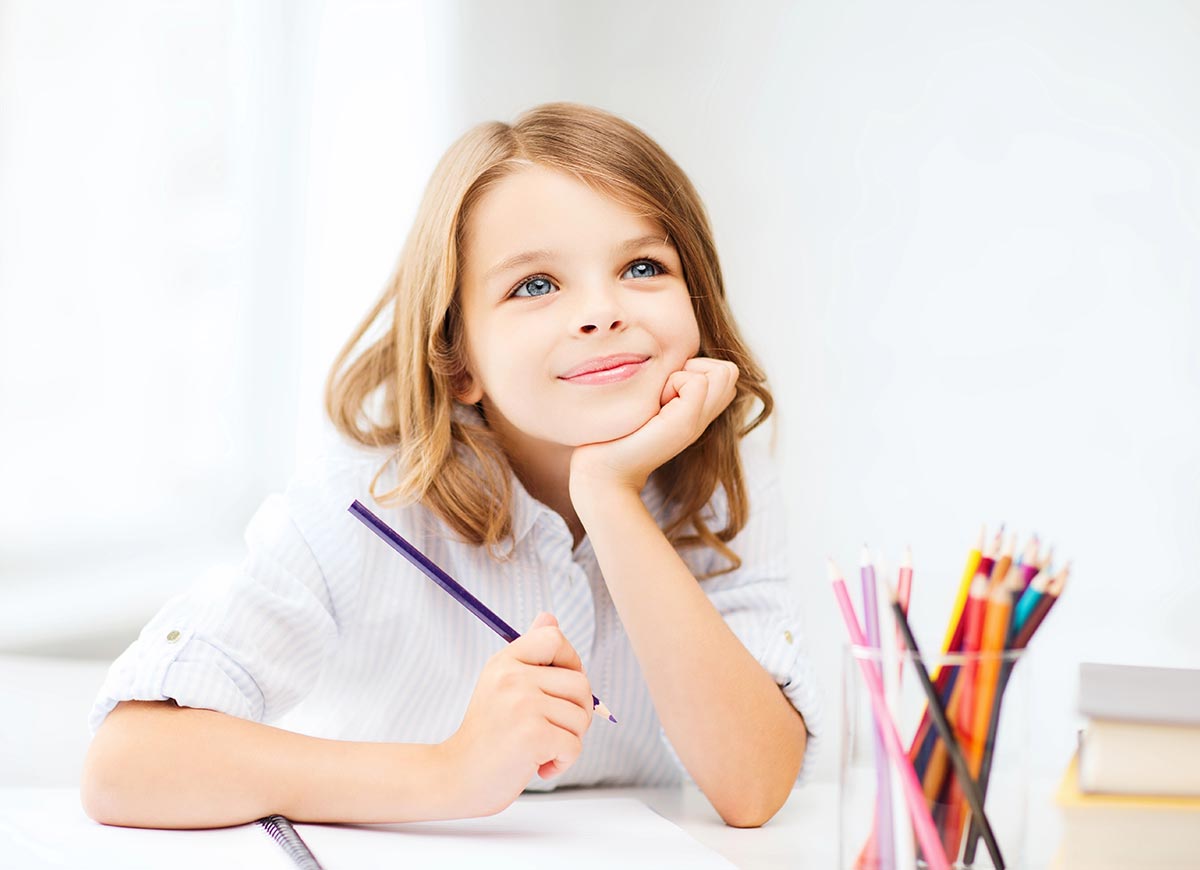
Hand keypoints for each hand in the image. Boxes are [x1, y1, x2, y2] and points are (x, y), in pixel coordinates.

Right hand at [439, 612, 593, 816]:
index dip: (570, 661)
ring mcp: (523, 704)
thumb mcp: (501, 684)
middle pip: (580, 683)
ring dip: (569, 740)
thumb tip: (549, 616)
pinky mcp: (533, 735)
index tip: (560, 688)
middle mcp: (512, 677)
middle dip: (579, 712)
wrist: (456, 778)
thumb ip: (529, 652)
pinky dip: (563, 762)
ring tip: (542, 749)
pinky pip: (574, 745)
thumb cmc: (486, 735)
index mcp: (505, 661)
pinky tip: (540, 767)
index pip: (554, 638)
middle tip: (555, 730)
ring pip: (581, 717)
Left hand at [569, 357, 738, 495]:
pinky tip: (653, 409)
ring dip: (682, 376)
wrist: (602, 468)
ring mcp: (699, 422)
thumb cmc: (619, 429)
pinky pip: (699, 381)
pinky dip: (673, 384)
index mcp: (699, 410)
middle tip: (660, 395)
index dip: (692, 369)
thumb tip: (684, 356)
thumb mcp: (653, 396)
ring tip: (656, 402)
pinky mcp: (686, 424)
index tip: (661, 391)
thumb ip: (674, 377)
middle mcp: (704, 418)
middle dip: (691, 370)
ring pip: (720, 372)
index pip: (724, 371)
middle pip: (728, 371)